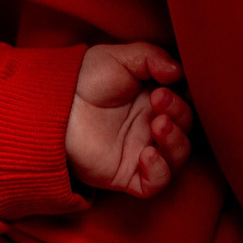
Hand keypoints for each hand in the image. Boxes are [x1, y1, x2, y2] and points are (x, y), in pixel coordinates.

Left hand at [67, 43, 194, 198]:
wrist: (53, 102)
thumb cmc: (85, 77)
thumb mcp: (120, 58)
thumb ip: (152, 58)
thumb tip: (179, 70)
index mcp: (156, 101)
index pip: (188, 103)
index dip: (189, 96)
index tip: (175, 83)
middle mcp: (151, 127)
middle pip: (186, 129)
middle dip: (180, 113)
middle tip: (158, 99)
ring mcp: (140, 151)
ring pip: (177, 158)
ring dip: (175, 142)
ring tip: (158, 124)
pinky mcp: (125, 174)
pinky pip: (154, 184)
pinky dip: (159, 172)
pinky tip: (148, 154)